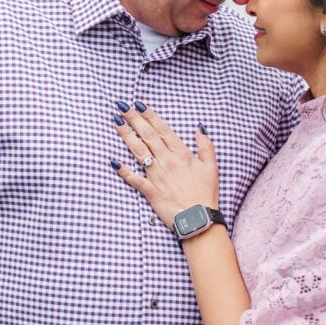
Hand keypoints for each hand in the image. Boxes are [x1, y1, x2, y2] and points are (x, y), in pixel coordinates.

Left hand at [111, 103, 218, 228]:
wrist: (200, 219)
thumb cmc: (206, 194)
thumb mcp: (212, 167)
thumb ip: (205, 146)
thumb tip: (199, 128)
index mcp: (181, 154)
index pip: (163, 130)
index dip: (150, 116)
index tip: (139, 105)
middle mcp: (167, 161)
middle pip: (147, 136)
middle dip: (134, 119)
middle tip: (122, 106)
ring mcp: (157, 176)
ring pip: (138, 151)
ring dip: (126, 136)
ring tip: (116, 122)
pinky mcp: (150, 191)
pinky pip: (134, 179)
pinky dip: (124, 171)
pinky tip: (113, 162)